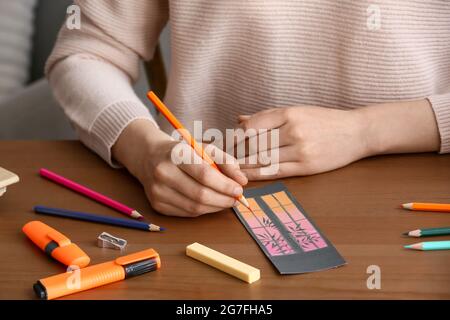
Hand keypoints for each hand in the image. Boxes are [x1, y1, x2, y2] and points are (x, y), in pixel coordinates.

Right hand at [113, 120, 247, 216]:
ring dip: (215, 207)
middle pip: (200, 194)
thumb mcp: (204, 149)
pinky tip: (210, 203)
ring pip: (194, 207)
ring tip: (226, 201)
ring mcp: (158, 191)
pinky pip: (187, 213)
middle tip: (236, 198)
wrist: (149, 157)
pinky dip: (203, 210)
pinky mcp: (157, 204)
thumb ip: (226, 162)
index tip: (239, 189)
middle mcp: (163, 172)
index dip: (225, 185)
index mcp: (176, 154)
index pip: (205, 174)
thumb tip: (242, 181)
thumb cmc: (181, 152)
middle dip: (223, 199)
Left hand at [235, 106, 368, 178]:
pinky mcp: (307, 167)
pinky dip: (258, 174)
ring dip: (243, 165)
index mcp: (289, 113)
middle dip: (234, 153)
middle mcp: (294, 130)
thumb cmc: (324, 120)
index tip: (223, 143)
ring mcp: (301, 150)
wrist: (357, 132)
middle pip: (253, 144)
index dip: (233, 137)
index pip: (251, 126)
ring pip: (262, 159)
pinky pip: (275, 172)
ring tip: (230, 169)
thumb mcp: (297, 111)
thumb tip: (239, 119)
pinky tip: (247, 176)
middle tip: (221, 159)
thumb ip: (267, 116)